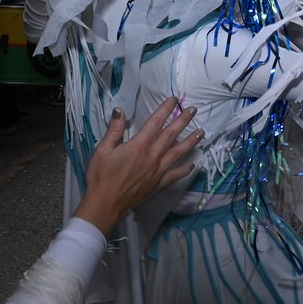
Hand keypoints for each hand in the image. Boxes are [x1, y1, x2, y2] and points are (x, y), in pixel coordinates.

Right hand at [75, 99, 201, 232]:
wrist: (105, 203)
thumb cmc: (101, 176)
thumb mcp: (103, 150)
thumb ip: (114, 130)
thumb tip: (120, 111)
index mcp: (138, 146)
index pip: (155, 122)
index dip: (165, 109)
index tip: (174, 100)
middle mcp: (152, 156)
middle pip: (170, 135)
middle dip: (183, 121)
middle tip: (193, 110)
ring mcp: (157, 171)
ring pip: (178, 153)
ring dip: (190, 141)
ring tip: (201, 132)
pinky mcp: (158, 184)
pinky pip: (175, 175)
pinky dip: (185, 169)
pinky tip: (193, 165)